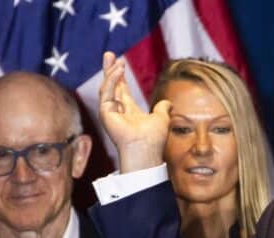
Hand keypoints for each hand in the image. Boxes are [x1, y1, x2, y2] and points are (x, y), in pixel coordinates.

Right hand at [98, 51, 171, 172]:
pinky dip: (112, 79)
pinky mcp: (105, 112)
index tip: (121, 62)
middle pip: (110, 85)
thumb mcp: (161, 118)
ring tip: (117, 59)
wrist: (147, 149)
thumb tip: (168, 103)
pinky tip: (118, 70)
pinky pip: (107, 91)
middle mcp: (117, 110)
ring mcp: (110, 111)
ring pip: (107, 86)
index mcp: (128, 110)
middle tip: (109, 53)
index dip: (120, 76)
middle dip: (109, 69)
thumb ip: (162, 108)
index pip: (121, 89)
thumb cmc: (154, 139)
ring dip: (111, 71)